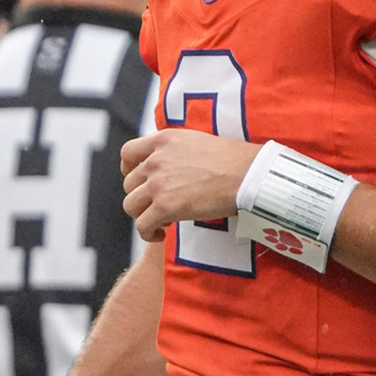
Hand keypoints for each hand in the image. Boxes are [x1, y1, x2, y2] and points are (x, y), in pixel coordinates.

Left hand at [120, 130, 261, 242]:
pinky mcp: (164, 206)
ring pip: (131, 205)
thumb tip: (173, 165)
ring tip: (161, 221)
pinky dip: (148, 233)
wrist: (248, 175)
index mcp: (163, 140)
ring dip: (143, 215)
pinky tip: (161, 235)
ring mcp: (158, 183)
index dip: (128, 169)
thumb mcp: (197, 142)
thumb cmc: (233, 161)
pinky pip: (142, 225)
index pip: (128, 153)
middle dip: (142, 196)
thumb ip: (176, 150)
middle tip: (160, 205)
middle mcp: (155, 160)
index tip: (140, 181)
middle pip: (129, 183)